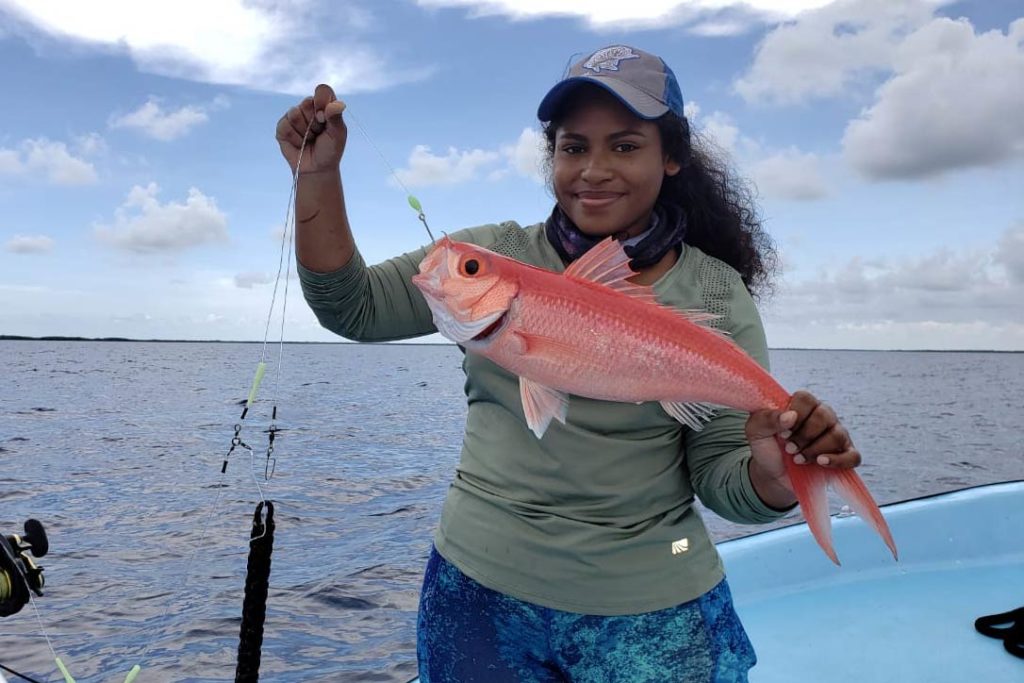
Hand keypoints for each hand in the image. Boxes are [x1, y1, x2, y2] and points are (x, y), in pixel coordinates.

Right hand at [276, 83, 347, 174]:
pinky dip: (295, 138)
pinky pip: (285, 125)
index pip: (322, 90)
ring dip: (305, 131)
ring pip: (294, 113)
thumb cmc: (330, 150)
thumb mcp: (338, 134)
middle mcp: (308, 108)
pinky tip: (299, 144)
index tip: (324, 118)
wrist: (317, 168)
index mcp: (325, 106)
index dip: (321, 101)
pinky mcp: (282, 126)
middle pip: (307, 101)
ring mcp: (294, 116)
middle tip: (318, 133)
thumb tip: (337, 104)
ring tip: (309, 139)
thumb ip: (336, 117)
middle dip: (314, 122)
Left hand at [746, 390, 862, 488]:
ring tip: (798, 458)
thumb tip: (790, 416)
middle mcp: (823, 416)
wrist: (772, 475)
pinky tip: (820, 462)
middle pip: (823, 416)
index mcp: (802, 406)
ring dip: (814, 450)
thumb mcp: (755, 431)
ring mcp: (836, 435)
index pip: (806, 398)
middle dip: (803, 436)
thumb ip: (766, 418)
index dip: (794, 414)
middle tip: (789, 448)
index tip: (782, 431)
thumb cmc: (767, 447)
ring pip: (836, 435)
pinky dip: (837, 460)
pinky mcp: (844, 456)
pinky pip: (853, 456)